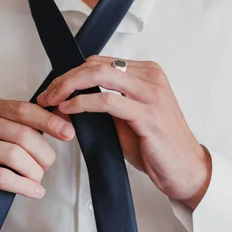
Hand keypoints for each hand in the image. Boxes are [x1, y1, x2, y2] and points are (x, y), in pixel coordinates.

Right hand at [0, 99, 75, 218]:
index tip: (68, 133)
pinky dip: (23, 186)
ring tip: (37, 182)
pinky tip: (33, 191)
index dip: (48, 120)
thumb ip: (15, 130)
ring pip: (13, 155)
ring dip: (34, 172)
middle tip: (48, 166)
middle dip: (43, 152)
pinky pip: (1, 177)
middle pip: (21, 133)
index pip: (21, 109)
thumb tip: (59, 126)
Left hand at [38, 56, 211, 209]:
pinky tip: (68, 110)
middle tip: (46, 94)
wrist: (185, 169)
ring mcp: (151, 94)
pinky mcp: (147, 114)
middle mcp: (150, 77)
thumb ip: (109, 103)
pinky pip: (107, 101)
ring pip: (99, 76)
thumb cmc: (158, 146)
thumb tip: (74, 99)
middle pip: (96, 65)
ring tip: (51, 102)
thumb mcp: (130, 118)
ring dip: (68, 88)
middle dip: (65, 78)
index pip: (100, 62)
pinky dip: (82, 103)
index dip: (72, 74)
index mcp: (147, 73)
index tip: (54, 90)